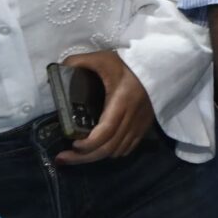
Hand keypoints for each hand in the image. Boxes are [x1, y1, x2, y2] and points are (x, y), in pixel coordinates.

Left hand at [55, 50, 154, 164]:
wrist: (160, 66)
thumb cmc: (129, 63)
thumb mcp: (102, 58)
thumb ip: (79, 61)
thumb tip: (57, 69)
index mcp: (121, 102)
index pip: (105, 132)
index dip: (88, 144)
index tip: (72, 144)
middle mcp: (132, 118)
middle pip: (109, 148)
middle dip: (84, 157)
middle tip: (63, 158)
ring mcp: (140, 124)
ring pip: (118, 151)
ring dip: (97, 156)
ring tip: (78, 155)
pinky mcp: (144, 126)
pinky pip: (128, 148)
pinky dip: (112, 152)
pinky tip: (100, 149)